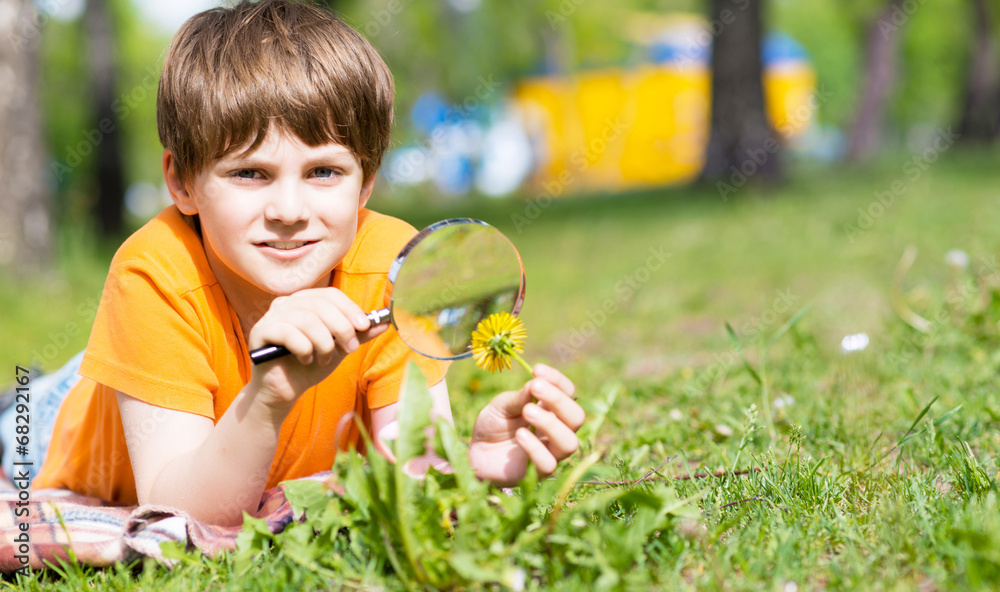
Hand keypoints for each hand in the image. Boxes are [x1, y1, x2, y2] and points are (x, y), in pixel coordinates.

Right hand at [247, 288, 387, 409]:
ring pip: (307, 319)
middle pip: (320, 305)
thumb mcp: (339, 347)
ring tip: (324, 358)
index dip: (350, 309)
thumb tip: (385, 322)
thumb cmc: (310, 365)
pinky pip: (288, 333)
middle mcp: (286, 303)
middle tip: (350, 349)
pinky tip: (305, 360)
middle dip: (342, 328)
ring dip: (323, 342)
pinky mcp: (260, 332)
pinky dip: (304, 348)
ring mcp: (271, 316)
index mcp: (305, 301)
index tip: (365, 326)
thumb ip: (359, 334)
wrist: (284, 391)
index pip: (330, 295)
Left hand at [468, 364, 584, 485]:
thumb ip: (520, 397)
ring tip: (527, 411)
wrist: (475, 453)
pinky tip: (519, 435)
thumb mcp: (502, 405)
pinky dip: (535, 448)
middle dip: (558, 400)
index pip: (568, 393)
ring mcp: (549, 453)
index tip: (536, 370)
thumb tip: (537, 381)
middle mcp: (557, 431)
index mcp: (551, 410)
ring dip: (550, 424)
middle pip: (577, 417)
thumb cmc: (493, 425)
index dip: (557, 380)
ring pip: (569, 442)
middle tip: (535, 387)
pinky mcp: (537, 474)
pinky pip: (548, 464)